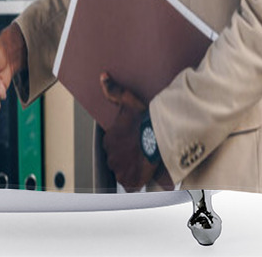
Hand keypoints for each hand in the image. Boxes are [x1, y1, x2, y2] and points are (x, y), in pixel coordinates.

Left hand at [100, 73, 172, 191]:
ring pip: (122, 170)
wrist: (158, 135)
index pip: (111, 143)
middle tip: (137, 149)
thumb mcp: (127, 99)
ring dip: (129, 167)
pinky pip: (129, 184)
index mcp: (109, 139)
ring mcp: (121, 170)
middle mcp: (111, 156)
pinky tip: (141, 173)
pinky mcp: (131, 180)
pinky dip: (134, 180)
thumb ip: (113, 89)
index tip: (131, 138)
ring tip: (141, 160)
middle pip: (116, 157)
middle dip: (124, 154)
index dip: (121, 141)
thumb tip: (102, 77)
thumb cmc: (143, 118)